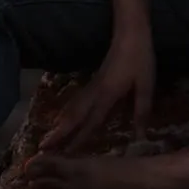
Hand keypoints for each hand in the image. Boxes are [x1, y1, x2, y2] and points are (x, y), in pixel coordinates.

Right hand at [38, 32, 155, 152]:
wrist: (130, 33)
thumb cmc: (140, 59)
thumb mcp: (146, 87)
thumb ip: (141, 112)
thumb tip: (140, 137)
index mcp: (107, 95)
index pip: (90, 122)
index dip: (78, 140)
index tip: (65, 155)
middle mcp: (95, 92)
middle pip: (73, 117)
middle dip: (58, 134)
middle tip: (43, 149)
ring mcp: (92, 86)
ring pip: (72, 109)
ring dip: (60, 124)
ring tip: (49, 139)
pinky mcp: (94, 81)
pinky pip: (76, 101)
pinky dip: (68, 114)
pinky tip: (65, 119)